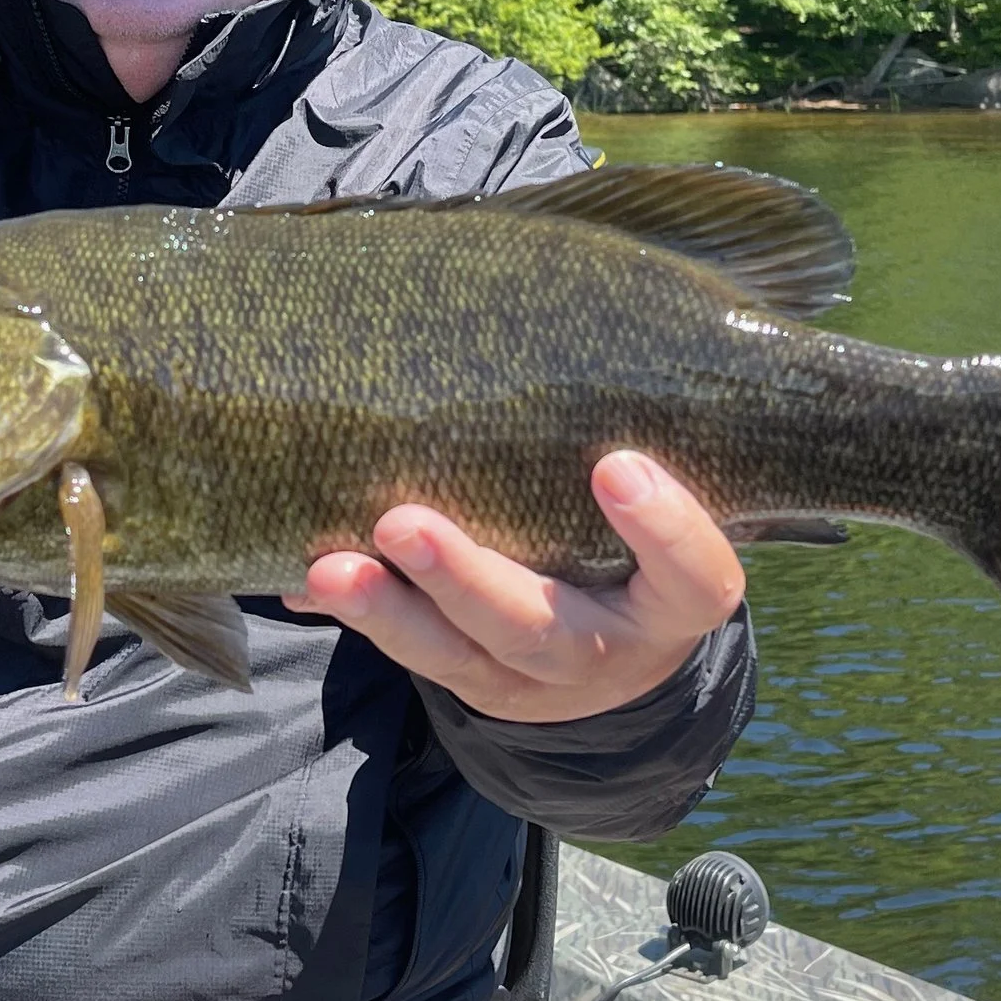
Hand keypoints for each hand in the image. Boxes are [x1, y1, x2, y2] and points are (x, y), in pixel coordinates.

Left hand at [283, 452, 744, 725]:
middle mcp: (607, 647)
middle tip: (403, 524)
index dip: (665, 530)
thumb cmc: (641, 538)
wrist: (621, 655)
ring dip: (388, 610)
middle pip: (541, 627)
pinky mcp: (474, 685)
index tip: (615, 463)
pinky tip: (306, 580)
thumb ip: (642, 439)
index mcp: (677, 603)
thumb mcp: (669, 509)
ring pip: (458, 654)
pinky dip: (359, 615)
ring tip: (330, 568)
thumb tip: (579, 315)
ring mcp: (533, 678)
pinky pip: (413, 656)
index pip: (695, 576)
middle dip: (466, 579)